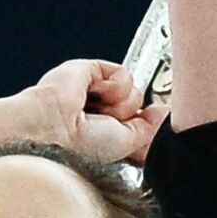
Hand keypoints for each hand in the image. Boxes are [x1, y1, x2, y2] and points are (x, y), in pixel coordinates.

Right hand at [25, 58, 169, 164]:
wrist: (52, 130)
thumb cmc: (79, 146)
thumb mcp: (127, 144)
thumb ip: (149, 129)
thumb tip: (164, 113)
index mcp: (102, 134)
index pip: (135, 124)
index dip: (142, 127)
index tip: (140, 137)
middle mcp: (97, 113)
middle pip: (137, 106)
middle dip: (133, 116)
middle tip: (114, 125)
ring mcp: (93, 92)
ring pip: (133, 90)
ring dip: (123, 104)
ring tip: (101, 111)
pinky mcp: (88, 71)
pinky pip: (122, 73)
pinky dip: (115, 86)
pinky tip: (98, 95)